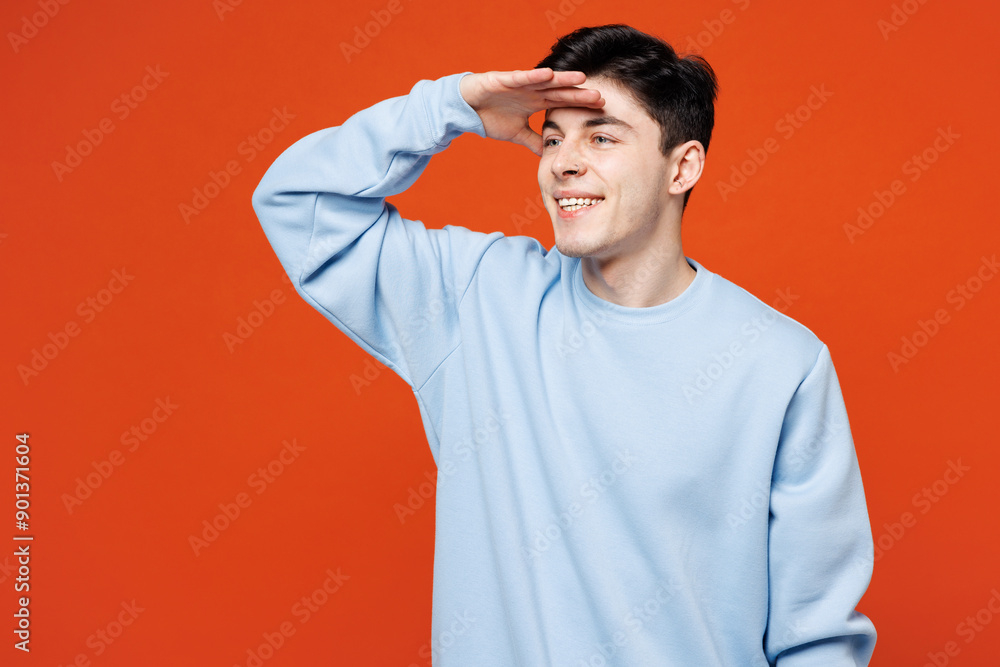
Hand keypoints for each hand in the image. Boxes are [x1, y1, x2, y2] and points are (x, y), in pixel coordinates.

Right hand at [459, 68, 604, 156]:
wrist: (464, 109)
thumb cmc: (489, 117)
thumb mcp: (516, 133)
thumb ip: (533, 141)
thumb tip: (548, 153)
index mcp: (535, 102)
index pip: (563, 103)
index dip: (580, 104)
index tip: (600, 107)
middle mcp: (531, 90)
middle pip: (560, 91)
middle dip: (578, 93)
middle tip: (599, 95)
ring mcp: (519, 84)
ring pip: (545, 81)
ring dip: (563, 80)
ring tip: (581, 78)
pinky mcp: (503, 79)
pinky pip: (521, 77)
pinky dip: (534, 76)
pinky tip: (548, 74)